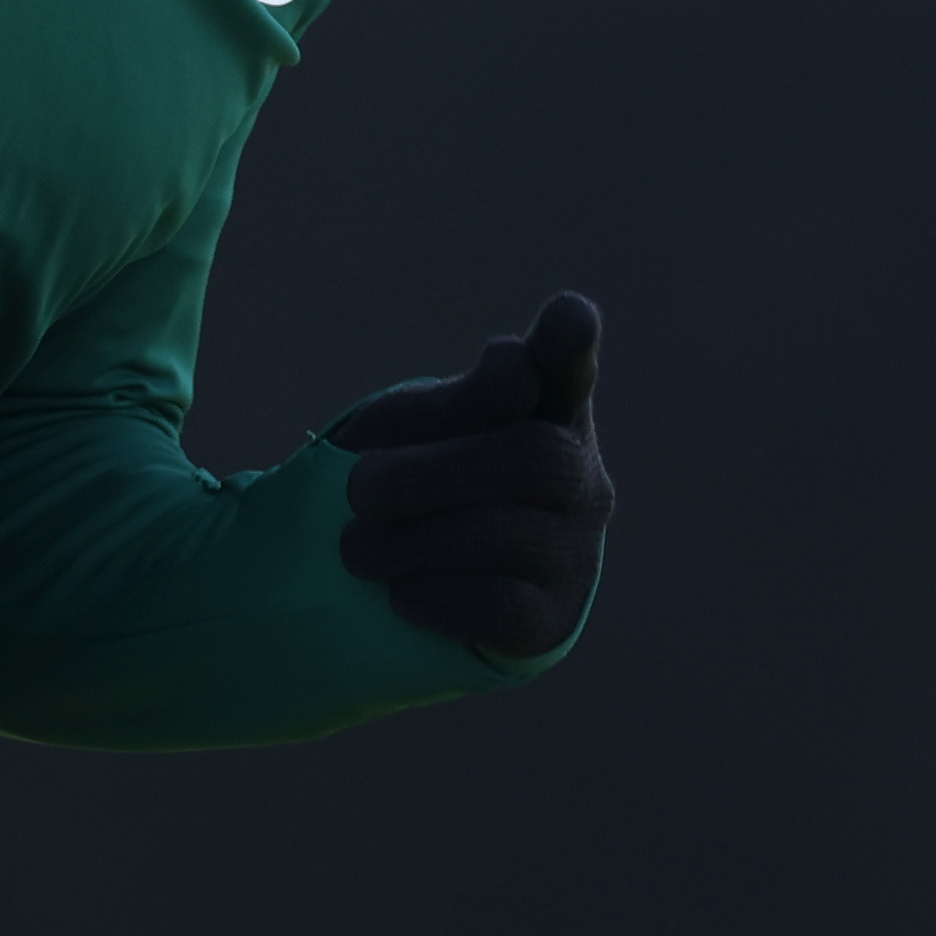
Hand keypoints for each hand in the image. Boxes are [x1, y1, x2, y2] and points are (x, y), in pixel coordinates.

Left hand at [331, 290, 611, 660]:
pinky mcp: (553, 618)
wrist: (395, 573)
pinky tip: (400, 590)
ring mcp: (577, 548)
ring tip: (357, 548)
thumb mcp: (403, 430)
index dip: (570, 341)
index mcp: (537, 406)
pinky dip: (432, 595)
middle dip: (430, 475)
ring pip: (510, 535)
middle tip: (357, 491)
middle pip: (532, 457)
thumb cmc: (403, 477)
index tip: (570, 316)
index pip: (566, 365)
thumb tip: (514, 375)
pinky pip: (500, 606)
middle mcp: (578, 473)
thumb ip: (451, 405)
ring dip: (411, 541)